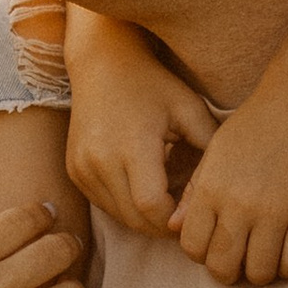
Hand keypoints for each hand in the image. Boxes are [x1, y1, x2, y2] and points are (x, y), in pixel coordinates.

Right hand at [63, 13, 217, 234]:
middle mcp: (99, 161)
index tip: (194, 211)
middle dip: (163, 224)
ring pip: (118, 216)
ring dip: (145, 218)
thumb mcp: (190, 110)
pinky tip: (143, 189)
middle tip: (186, 215)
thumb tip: (213, 198)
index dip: (176, 218)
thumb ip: (208, 152)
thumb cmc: (154, 84)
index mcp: (131, 146)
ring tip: (167, 200)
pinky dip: (126, 206)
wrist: (103, 63)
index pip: (152, 207)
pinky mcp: (74, 171)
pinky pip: (104, 204)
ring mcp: (81, 168)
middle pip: (135, 219)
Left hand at [171, 80, 287, 286]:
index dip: (202, 254)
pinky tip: (285, 250)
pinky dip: (287, 266)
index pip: (193, 247)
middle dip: (228, 270)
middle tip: (239, 258)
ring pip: (258, 273)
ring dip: (258, 271)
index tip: (214, 245)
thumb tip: (175, 229)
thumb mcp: (214, 155)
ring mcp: (275, 213)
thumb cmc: (253, 128)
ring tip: (263, 254)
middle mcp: (239, 205)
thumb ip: (193, 194)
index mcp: (211, 189)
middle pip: (223, 267)